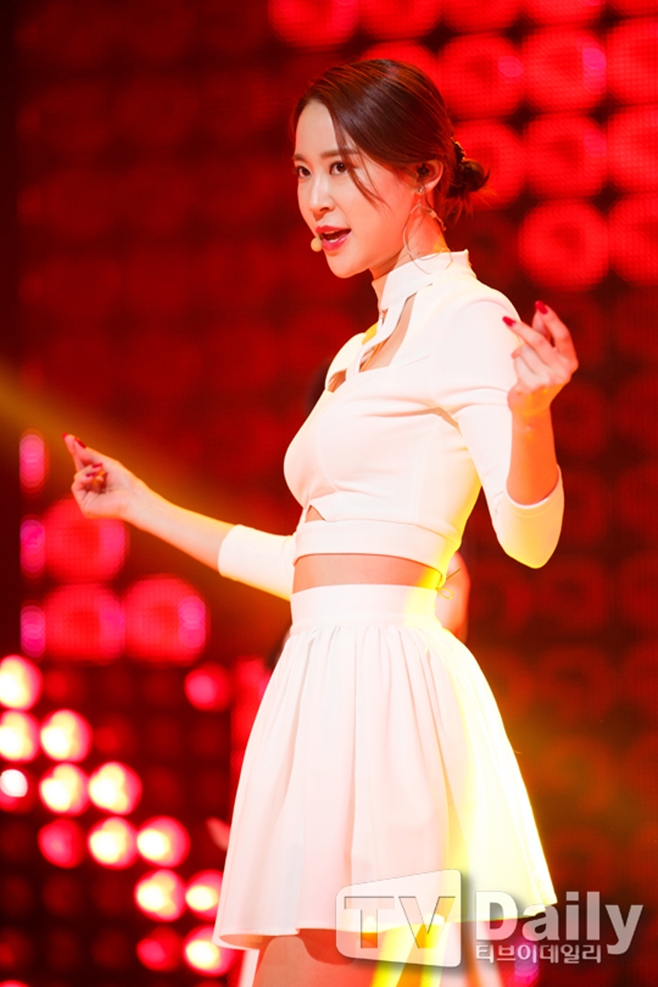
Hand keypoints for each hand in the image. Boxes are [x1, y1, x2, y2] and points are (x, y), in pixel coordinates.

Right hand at [63, 433, 145, 520]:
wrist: (133, 497)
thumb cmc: (126, 482)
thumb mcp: (106, 464)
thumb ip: (89, 455)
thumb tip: (73, 441)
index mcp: (100, 482)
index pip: (86, 466)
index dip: (77, 452)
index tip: (68, 437)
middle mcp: (94, 491)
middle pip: (80, 469)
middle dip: (78, 456)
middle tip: (73, 442)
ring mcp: (90, 499)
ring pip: (77, 477)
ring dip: (87, 470)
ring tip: (99, 468)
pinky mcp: (86, 507)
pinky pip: (76, 486)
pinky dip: (83, 479)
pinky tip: (92, 478)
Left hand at [505, 301, 578, 418]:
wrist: (532, 406)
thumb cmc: (539, 375)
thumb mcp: (545, 354)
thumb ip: (544, 333)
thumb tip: (540, 311)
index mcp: (570, 362)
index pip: (563, 336)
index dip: (552, 320)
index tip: (540, 305)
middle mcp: (563, 373)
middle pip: (539, 342)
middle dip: (521, 329)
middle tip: (506, 320)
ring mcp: (548, 382)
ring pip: (524, 353)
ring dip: (519, 354)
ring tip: (524, 366)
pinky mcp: (532, 388)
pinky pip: (517, 364)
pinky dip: (516, 365)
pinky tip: (520, 376)